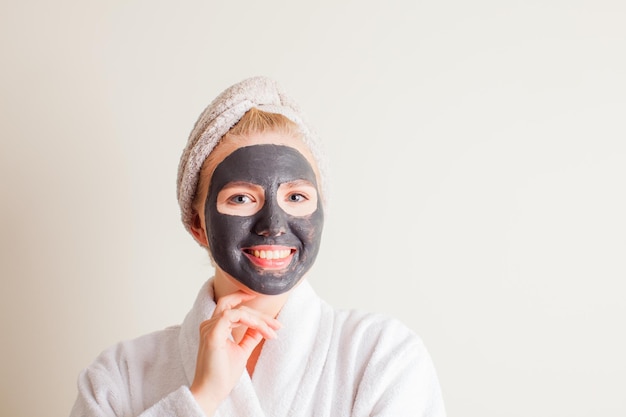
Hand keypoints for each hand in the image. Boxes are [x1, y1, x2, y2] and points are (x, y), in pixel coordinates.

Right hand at [189, 291, 280, 415]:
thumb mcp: (242, 351)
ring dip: (258, 319)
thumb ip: (250, 337)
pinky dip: (247, 319)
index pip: (235, 309)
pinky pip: (231, 316)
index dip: (253, 309)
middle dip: (261, 315)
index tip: (271, 317)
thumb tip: (262, 326)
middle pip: (237, 308)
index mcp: (215, 328)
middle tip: (277, 326)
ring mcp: (209, 328)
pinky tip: (259, 327)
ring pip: (238, 311)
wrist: (212, 392)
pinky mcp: (212, 334)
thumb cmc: (223, 374)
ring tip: (271, 331)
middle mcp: (209, 325)